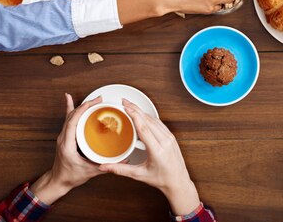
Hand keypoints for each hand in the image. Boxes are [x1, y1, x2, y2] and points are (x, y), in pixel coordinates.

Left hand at [30, 94, 103, 204]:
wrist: (58, 181)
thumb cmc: (70, 177)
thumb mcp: (90, 172)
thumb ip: (107, 166)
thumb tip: (123, 161)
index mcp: (67, 145)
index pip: (73, 122)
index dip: (83, 110)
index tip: (94, 103)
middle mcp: (63, 138)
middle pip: (72, 116)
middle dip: (85, 105)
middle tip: (99, 100)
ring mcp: (63, 136)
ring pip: (69, 116)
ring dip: (81, 106)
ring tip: (92, 100)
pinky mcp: (65, 136)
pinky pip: (68, 119)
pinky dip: (69, 108)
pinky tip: (69, 99)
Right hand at [100, 101, 200, 215]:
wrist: (178, 181)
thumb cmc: (161, 179)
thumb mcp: (139, 175)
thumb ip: (120, 170)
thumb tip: (104, 167)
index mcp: (157, 150)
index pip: (144, 128)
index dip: (134, 116)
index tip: (126, 107)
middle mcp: (165, 141)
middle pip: (148, 120)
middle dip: (135, 109)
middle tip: (124, 102)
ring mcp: (170, 138)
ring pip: (154, 120)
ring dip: (142, 112)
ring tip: (130, 106)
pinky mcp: (171, 137)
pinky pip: (159, 124)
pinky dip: (149, 117)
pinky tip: (141, 115)